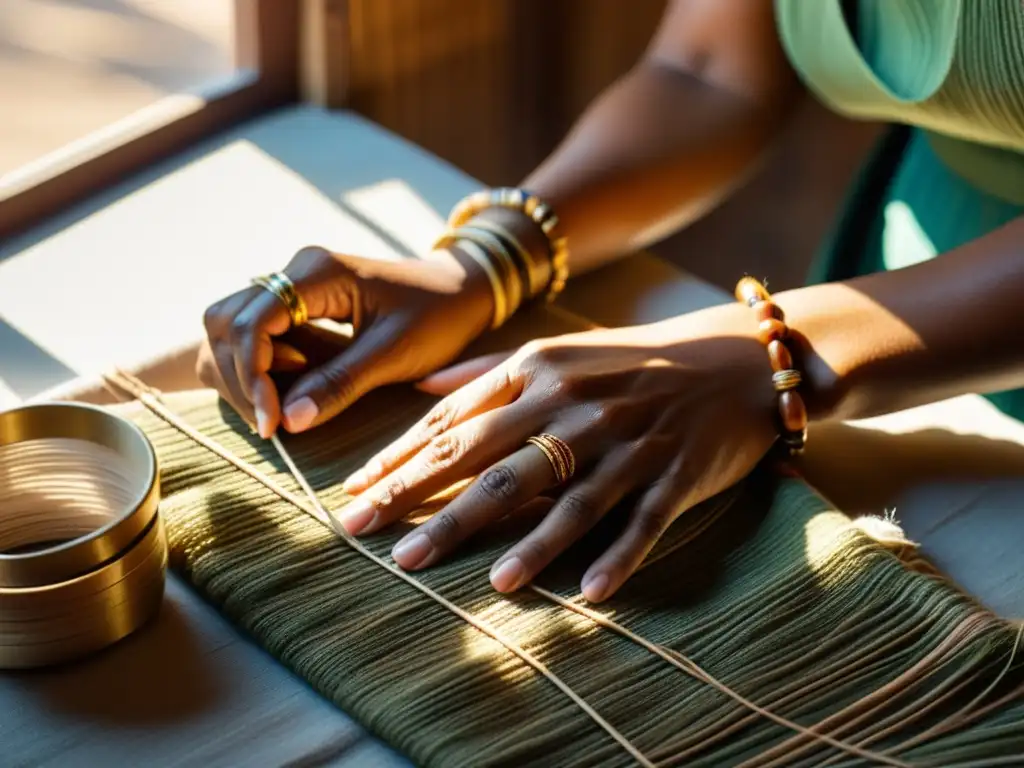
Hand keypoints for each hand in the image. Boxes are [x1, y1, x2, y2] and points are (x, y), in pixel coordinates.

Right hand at [198, 245, 495, 436]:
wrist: (461, 290)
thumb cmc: (438, 315)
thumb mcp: (395, 353)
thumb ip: (341, 383)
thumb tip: (289, 421)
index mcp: (317, 272)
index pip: (252, 323)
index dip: (252, 376)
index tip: (272, 424)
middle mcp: (294, 272)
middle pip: (227, 323)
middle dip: (240, 379)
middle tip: (272, 424)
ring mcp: (291, 287)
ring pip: (228, 328)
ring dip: (239, 375)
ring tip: (274, 413)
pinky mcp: (296, 306)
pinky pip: (250, 335)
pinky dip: (251, 369)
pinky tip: (278, 396)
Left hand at [338, 302, 779, 601]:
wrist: (734, 359)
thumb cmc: (632, 361)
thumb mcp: (558, 351)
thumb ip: (488, 371)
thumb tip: (420, 387)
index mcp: (541, 371)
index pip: (456, 421)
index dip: (400, 459)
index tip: (354, 495)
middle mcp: (577, 404)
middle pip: (493, 463)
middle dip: (428, 503)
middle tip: (374, 541)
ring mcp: (629, 441)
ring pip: (567, 498)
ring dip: (525, 543)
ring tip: (485, 583)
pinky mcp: (675, 473)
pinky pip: (643, 520)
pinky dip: (618, 555)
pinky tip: (589, 592)